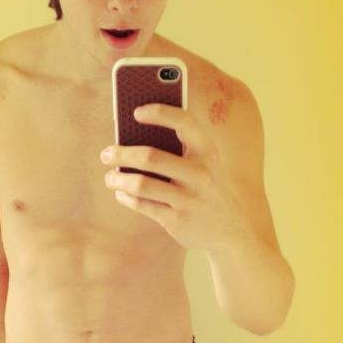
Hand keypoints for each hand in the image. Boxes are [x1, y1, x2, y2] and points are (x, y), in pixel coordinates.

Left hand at [100, 103, 249, 250]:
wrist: (236, 230)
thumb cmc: (211, 188)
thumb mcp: (207, 164)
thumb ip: (182, 147)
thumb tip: (136, 132)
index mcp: (207, 152)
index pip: (183, 123)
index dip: (158, 113)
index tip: (135, 112)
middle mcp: (199, 174)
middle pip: (150, 157)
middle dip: (121, 154)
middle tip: (106, 153)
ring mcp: (188, 199)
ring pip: (141, 185)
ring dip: (118, 179)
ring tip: (110, 177)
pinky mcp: (177, 221)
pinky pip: (143, 206)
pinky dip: (126, 198)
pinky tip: (120, 193)